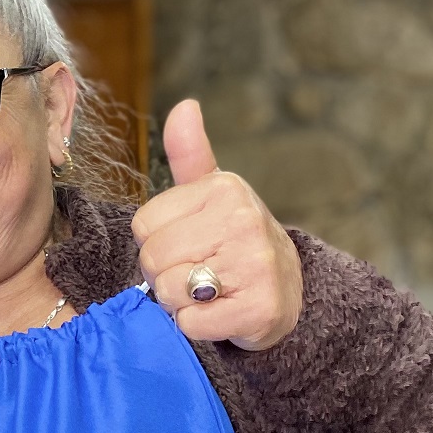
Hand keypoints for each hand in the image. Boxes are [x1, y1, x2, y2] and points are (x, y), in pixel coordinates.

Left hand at [131, 99, 301, 350]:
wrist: (290, 290)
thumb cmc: (236, 238)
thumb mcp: (214, 192)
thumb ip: (189, 153)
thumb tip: (185, 106)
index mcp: (224, 190)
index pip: (143, 225)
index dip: (156, 241)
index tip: (186, 243)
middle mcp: (243, 221)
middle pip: (153, 259)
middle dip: (164, 274)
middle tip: (196, 272)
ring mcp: (255, 265)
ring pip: (169, 292)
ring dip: (179, 302)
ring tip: (208, 291)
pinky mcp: (259, 308)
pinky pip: (191, 324)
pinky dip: (196, 326)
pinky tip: (220, 312)